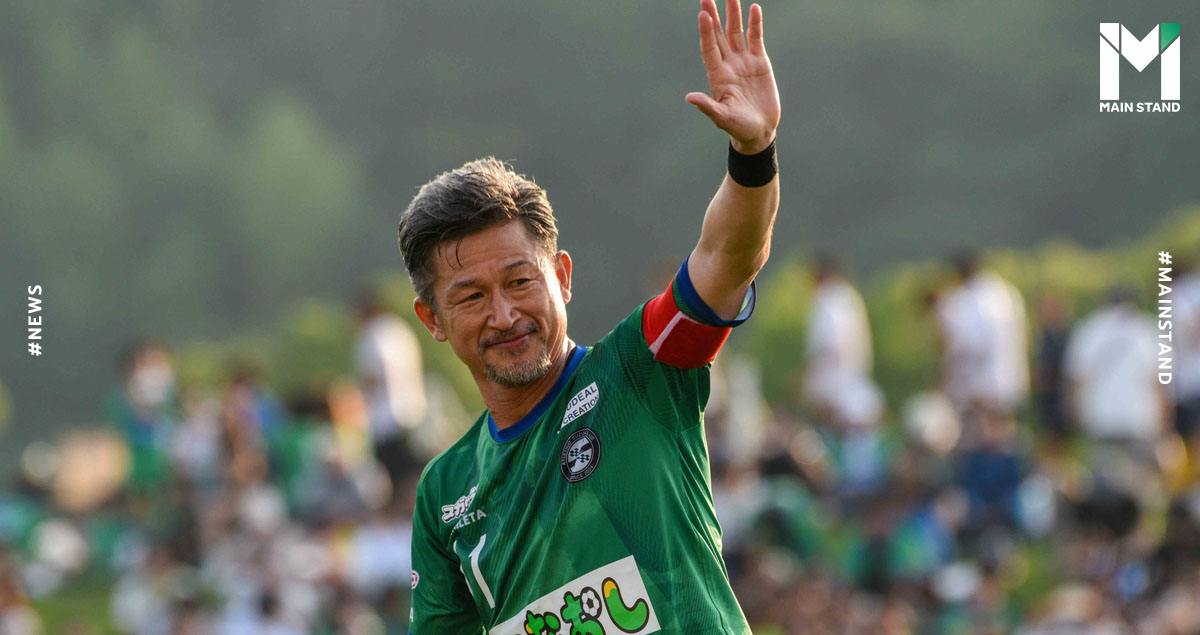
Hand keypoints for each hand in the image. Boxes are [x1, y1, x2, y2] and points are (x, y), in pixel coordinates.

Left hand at [685, 0, 779, 154]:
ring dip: (734, 14)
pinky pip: (756, 38)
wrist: (759, 131)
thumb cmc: (738, 128)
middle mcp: (728, 64)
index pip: (709, 48)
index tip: (702, 14)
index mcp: (718, 76)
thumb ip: (708, 107)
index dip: (706, 32)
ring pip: (737, 32)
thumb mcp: (722, 118)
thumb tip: (689, 98)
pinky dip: (755, 24)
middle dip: (714, 16)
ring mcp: (744, 61)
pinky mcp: (760, 62)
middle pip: (719, 35)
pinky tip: (754, 8)